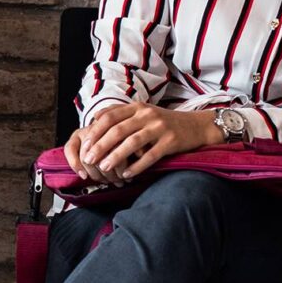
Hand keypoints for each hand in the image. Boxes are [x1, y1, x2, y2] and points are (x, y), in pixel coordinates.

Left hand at [64, 103, 222, 185]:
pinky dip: (136, 166)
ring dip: (116, 156)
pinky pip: (150, 156)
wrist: (196, 126)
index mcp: (138, 107)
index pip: (110, 116)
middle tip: (89, 159)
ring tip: (104, 168)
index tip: (85, 145)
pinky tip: (127, 175)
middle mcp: (147, 114)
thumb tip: (95, 119)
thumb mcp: (143, 113)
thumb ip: (122, 115)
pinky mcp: (171, 141)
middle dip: (101, 146)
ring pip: (132, 142)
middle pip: (118, 130)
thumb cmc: (165, 123)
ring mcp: (160, 127)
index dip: (95, 131)